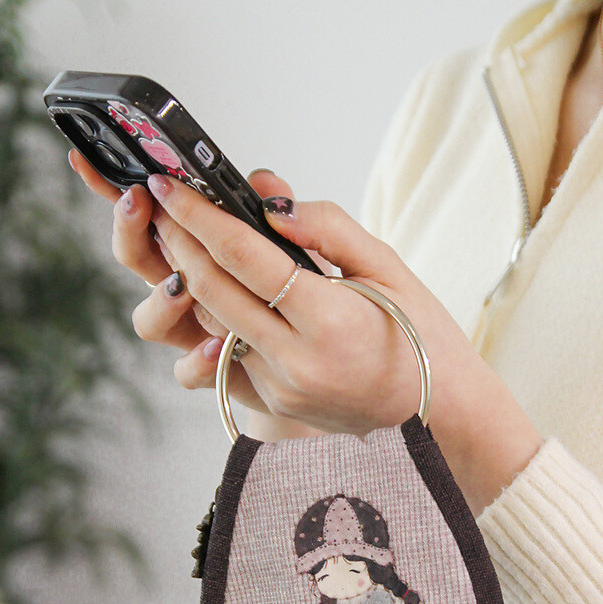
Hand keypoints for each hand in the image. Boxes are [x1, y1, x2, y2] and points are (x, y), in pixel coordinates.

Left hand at [68, 153, 539, 515]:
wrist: (443, 419)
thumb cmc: (425, 337)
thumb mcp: (392, 268)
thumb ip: (329, 229)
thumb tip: (269, 202)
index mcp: (331, 322)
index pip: (245, 258)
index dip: (200, 217)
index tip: (172, 184)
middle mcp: (296, 363)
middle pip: (211, 291)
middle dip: (177, 240)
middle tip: (159, 201)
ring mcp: (278, 390)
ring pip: (206, 326)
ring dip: (183, 279)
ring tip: (175, 239)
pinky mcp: (270, 406)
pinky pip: (222, 357)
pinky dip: (209, 320)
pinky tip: (206, 289)